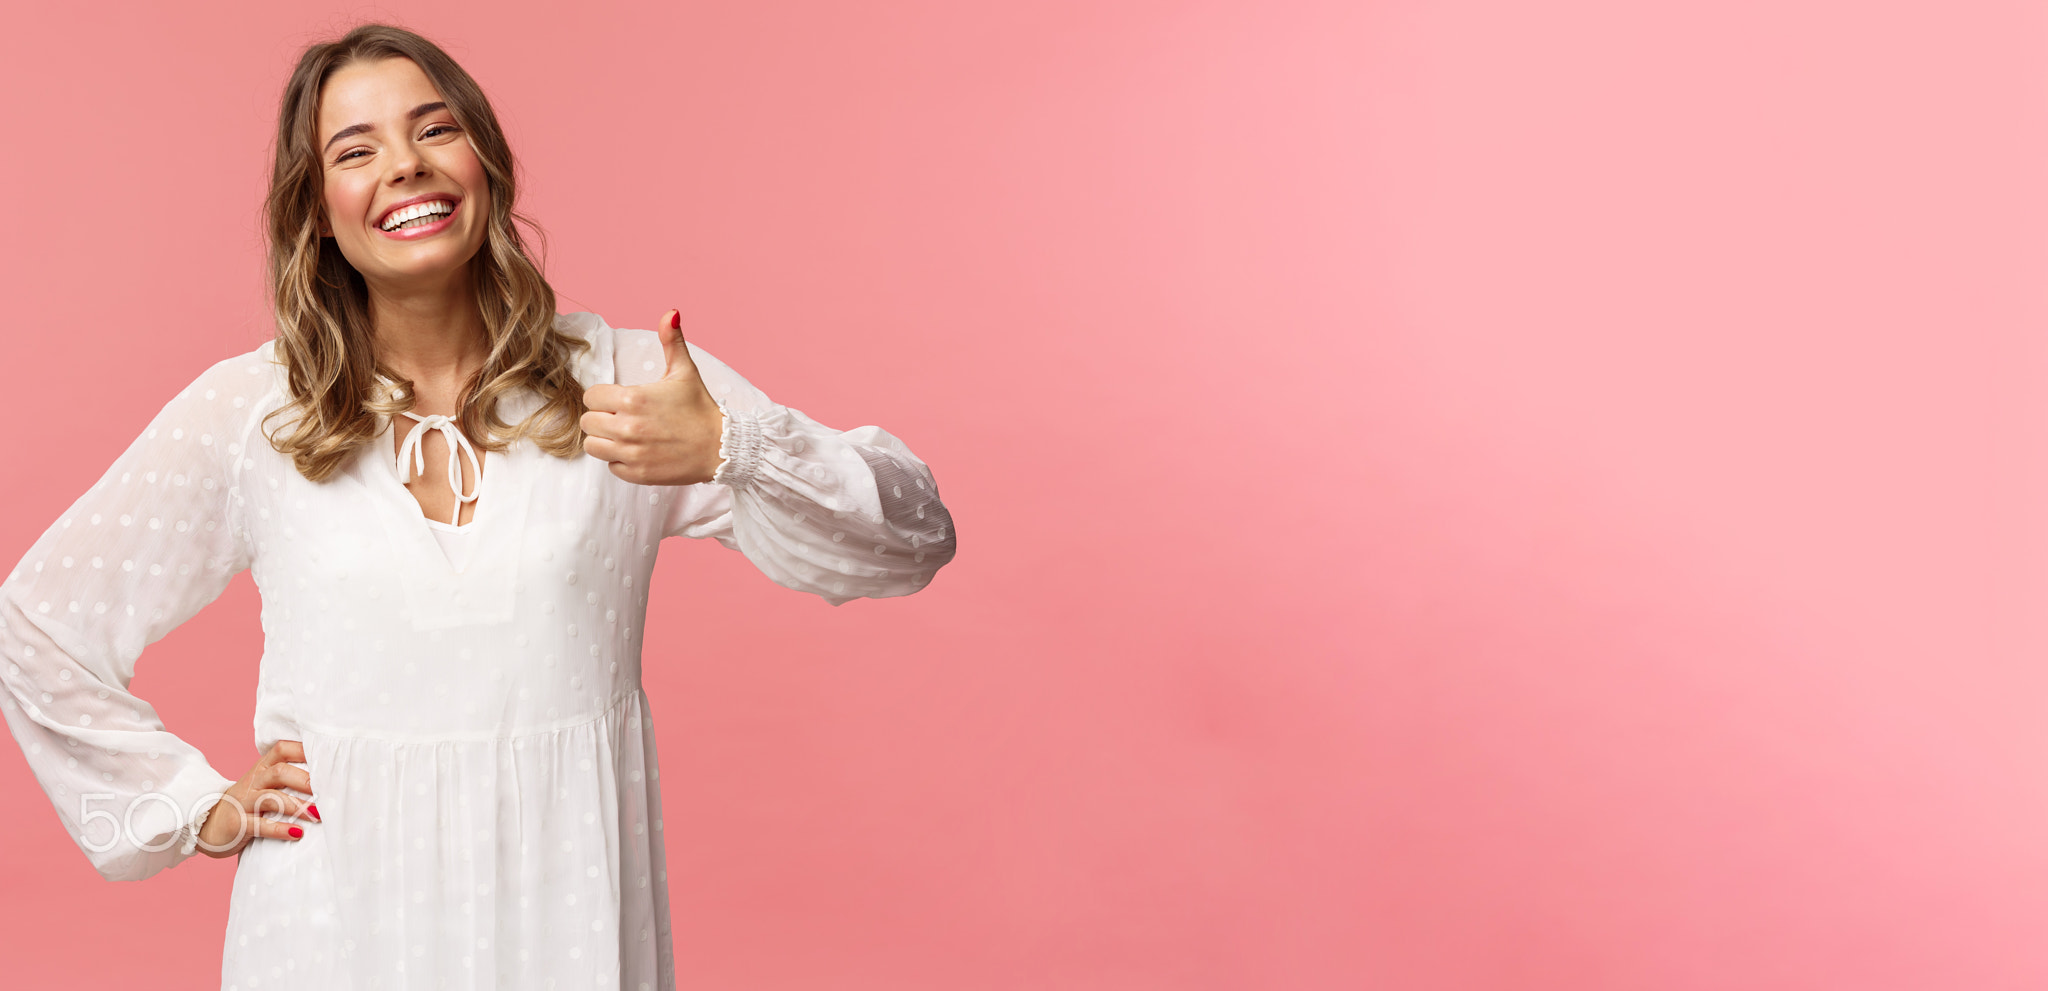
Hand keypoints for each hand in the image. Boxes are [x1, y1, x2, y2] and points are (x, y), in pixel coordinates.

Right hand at [196, 739, 318, 856]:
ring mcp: (243, 802)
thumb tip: (332, 779)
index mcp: (263, 768)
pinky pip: (259, 825)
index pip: (283, 749)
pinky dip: (279, 829)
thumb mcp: (266, 785)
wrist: (208, 824)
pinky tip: (297, 833)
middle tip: (329, 790)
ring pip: (271, 798)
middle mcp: (253, 781)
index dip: (304, 749)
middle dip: (306, 780)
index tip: (329, 757)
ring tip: (317, 815)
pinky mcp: (237, 824)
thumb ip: (290, 778)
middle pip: (280, 771)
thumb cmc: (249, 804)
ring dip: (296, 805)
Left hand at [580, 308, 726, 485]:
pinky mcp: (638, 474)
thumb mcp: (684, 372)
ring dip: (605, 440)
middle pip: (588, 422)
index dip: (603, 397)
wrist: (722, 447)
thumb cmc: (700, 408)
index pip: (591, 397)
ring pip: (592, 446)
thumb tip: (671, 313)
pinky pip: (610, 466)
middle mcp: (628, 427)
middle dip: (602, 418)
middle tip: (623, 418)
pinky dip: (620, 460)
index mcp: (633, 399)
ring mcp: (632, 453)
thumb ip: (671, 341)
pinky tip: (638, 451)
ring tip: (626, 436)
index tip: (619, 401)